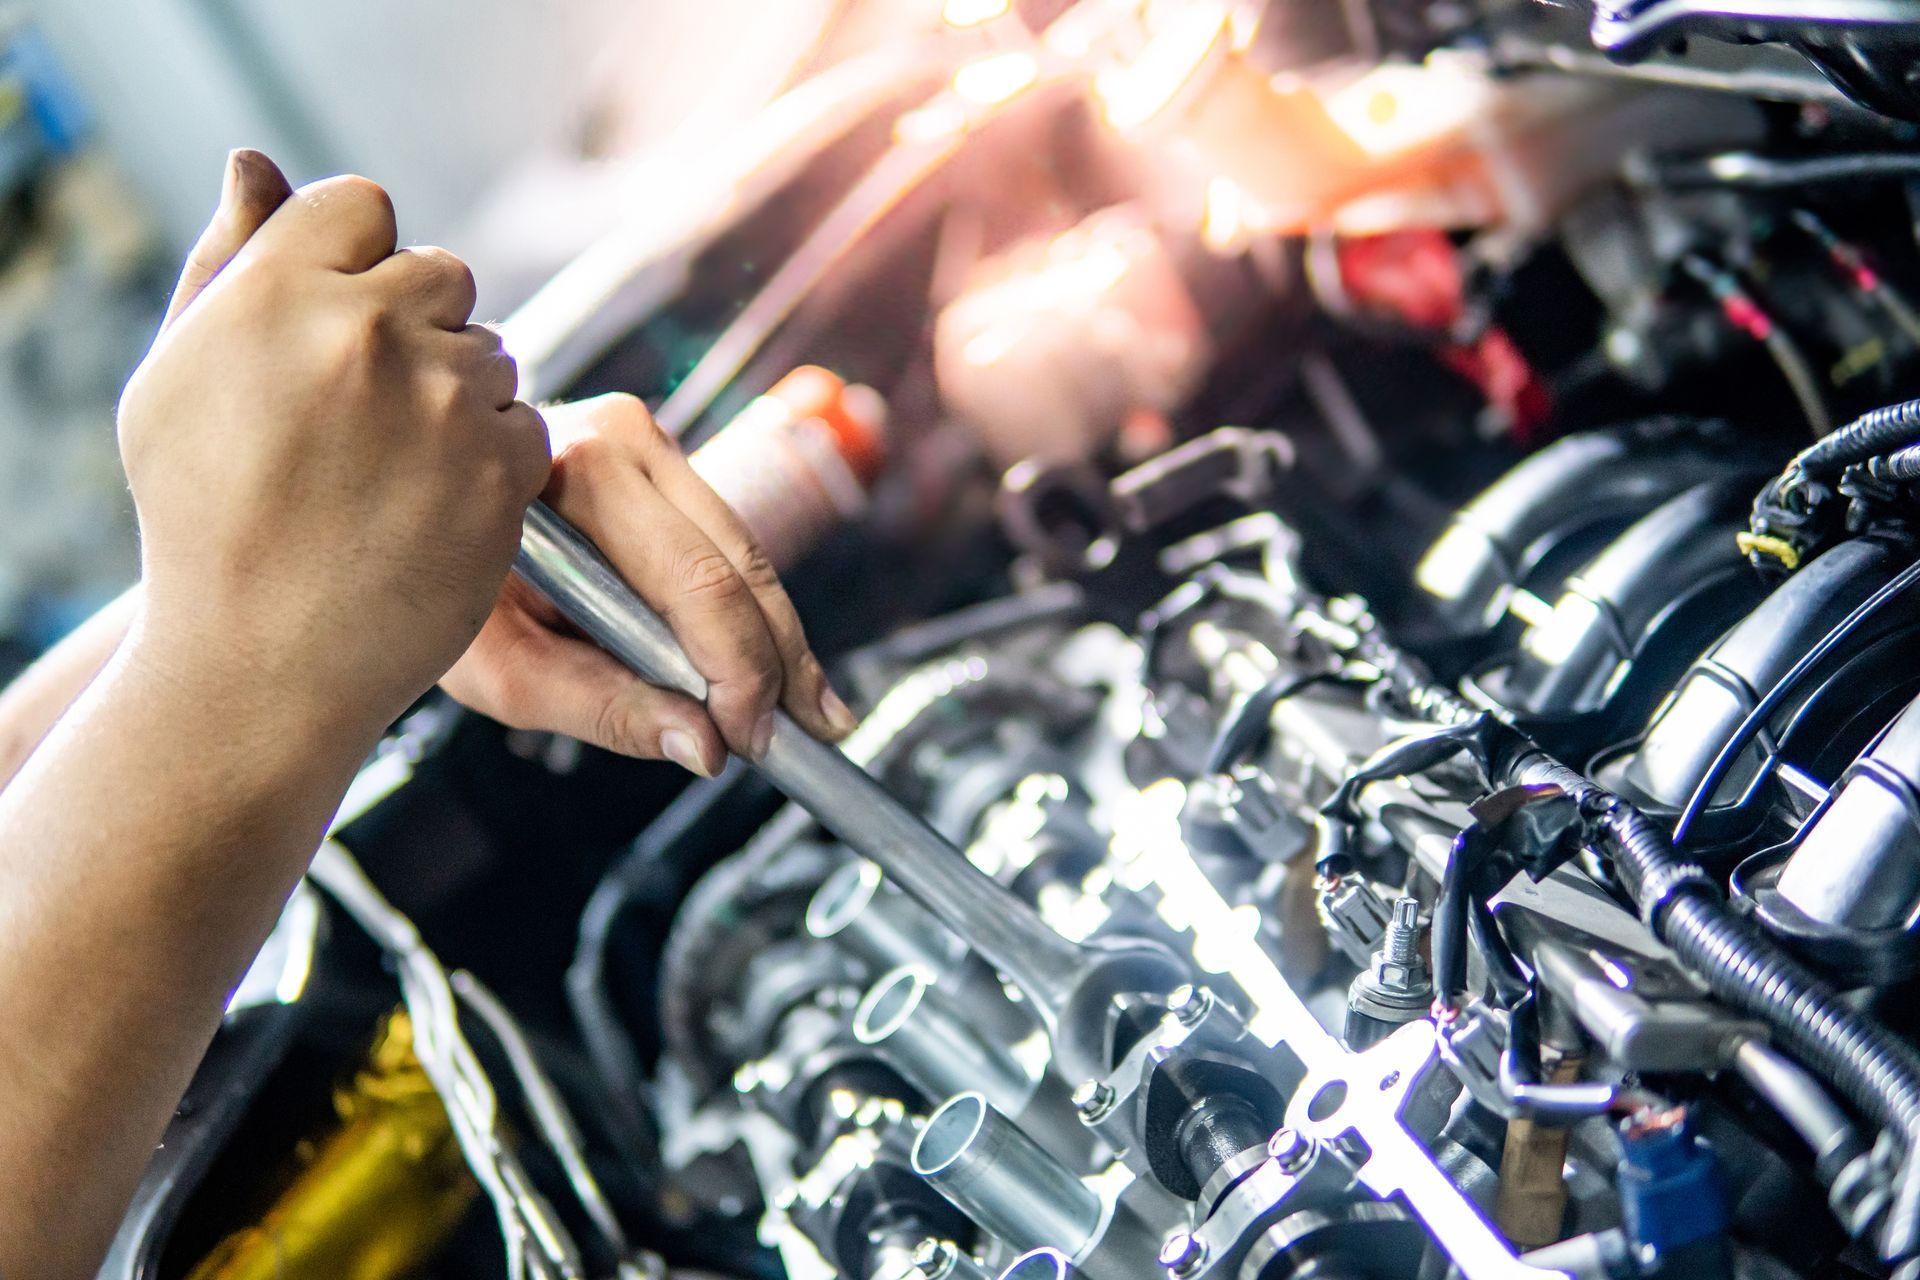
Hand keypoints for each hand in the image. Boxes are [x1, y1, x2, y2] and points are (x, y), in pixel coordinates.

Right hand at [117, 158, 550, 744]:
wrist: (260, 660)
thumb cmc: (203, 517)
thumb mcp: (176, 376)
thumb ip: (227, 259)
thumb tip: (256, 163)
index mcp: (279, 288)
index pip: (364, 204)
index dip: (360, 262)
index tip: (342, 329)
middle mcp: (368, 330)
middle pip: (443, 275)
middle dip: (418, 328)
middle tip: (372, 416)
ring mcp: (443, 400)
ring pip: (492, 352)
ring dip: (460, 396)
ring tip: (396, 472)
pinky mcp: (501, 469)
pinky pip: (528, 424)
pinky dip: (496, 459)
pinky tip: (438, 506)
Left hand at [440, 394, 856, 774]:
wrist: (393, 510)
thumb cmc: (435, 591)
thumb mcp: (499, 669)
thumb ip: (602, 707)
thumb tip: (704, 747)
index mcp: (573, 473)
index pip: (694, 579)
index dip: (738, 667)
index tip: (750, 737)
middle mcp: (622, 437)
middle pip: (737, 561)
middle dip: (779, 657)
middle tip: (810, 733)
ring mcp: (646, 440)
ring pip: (747, 551)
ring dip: (780, 637)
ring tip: (815, 713)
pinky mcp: (658, 461)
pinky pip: (726, 543)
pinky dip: (753, 611)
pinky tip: (781, 669)